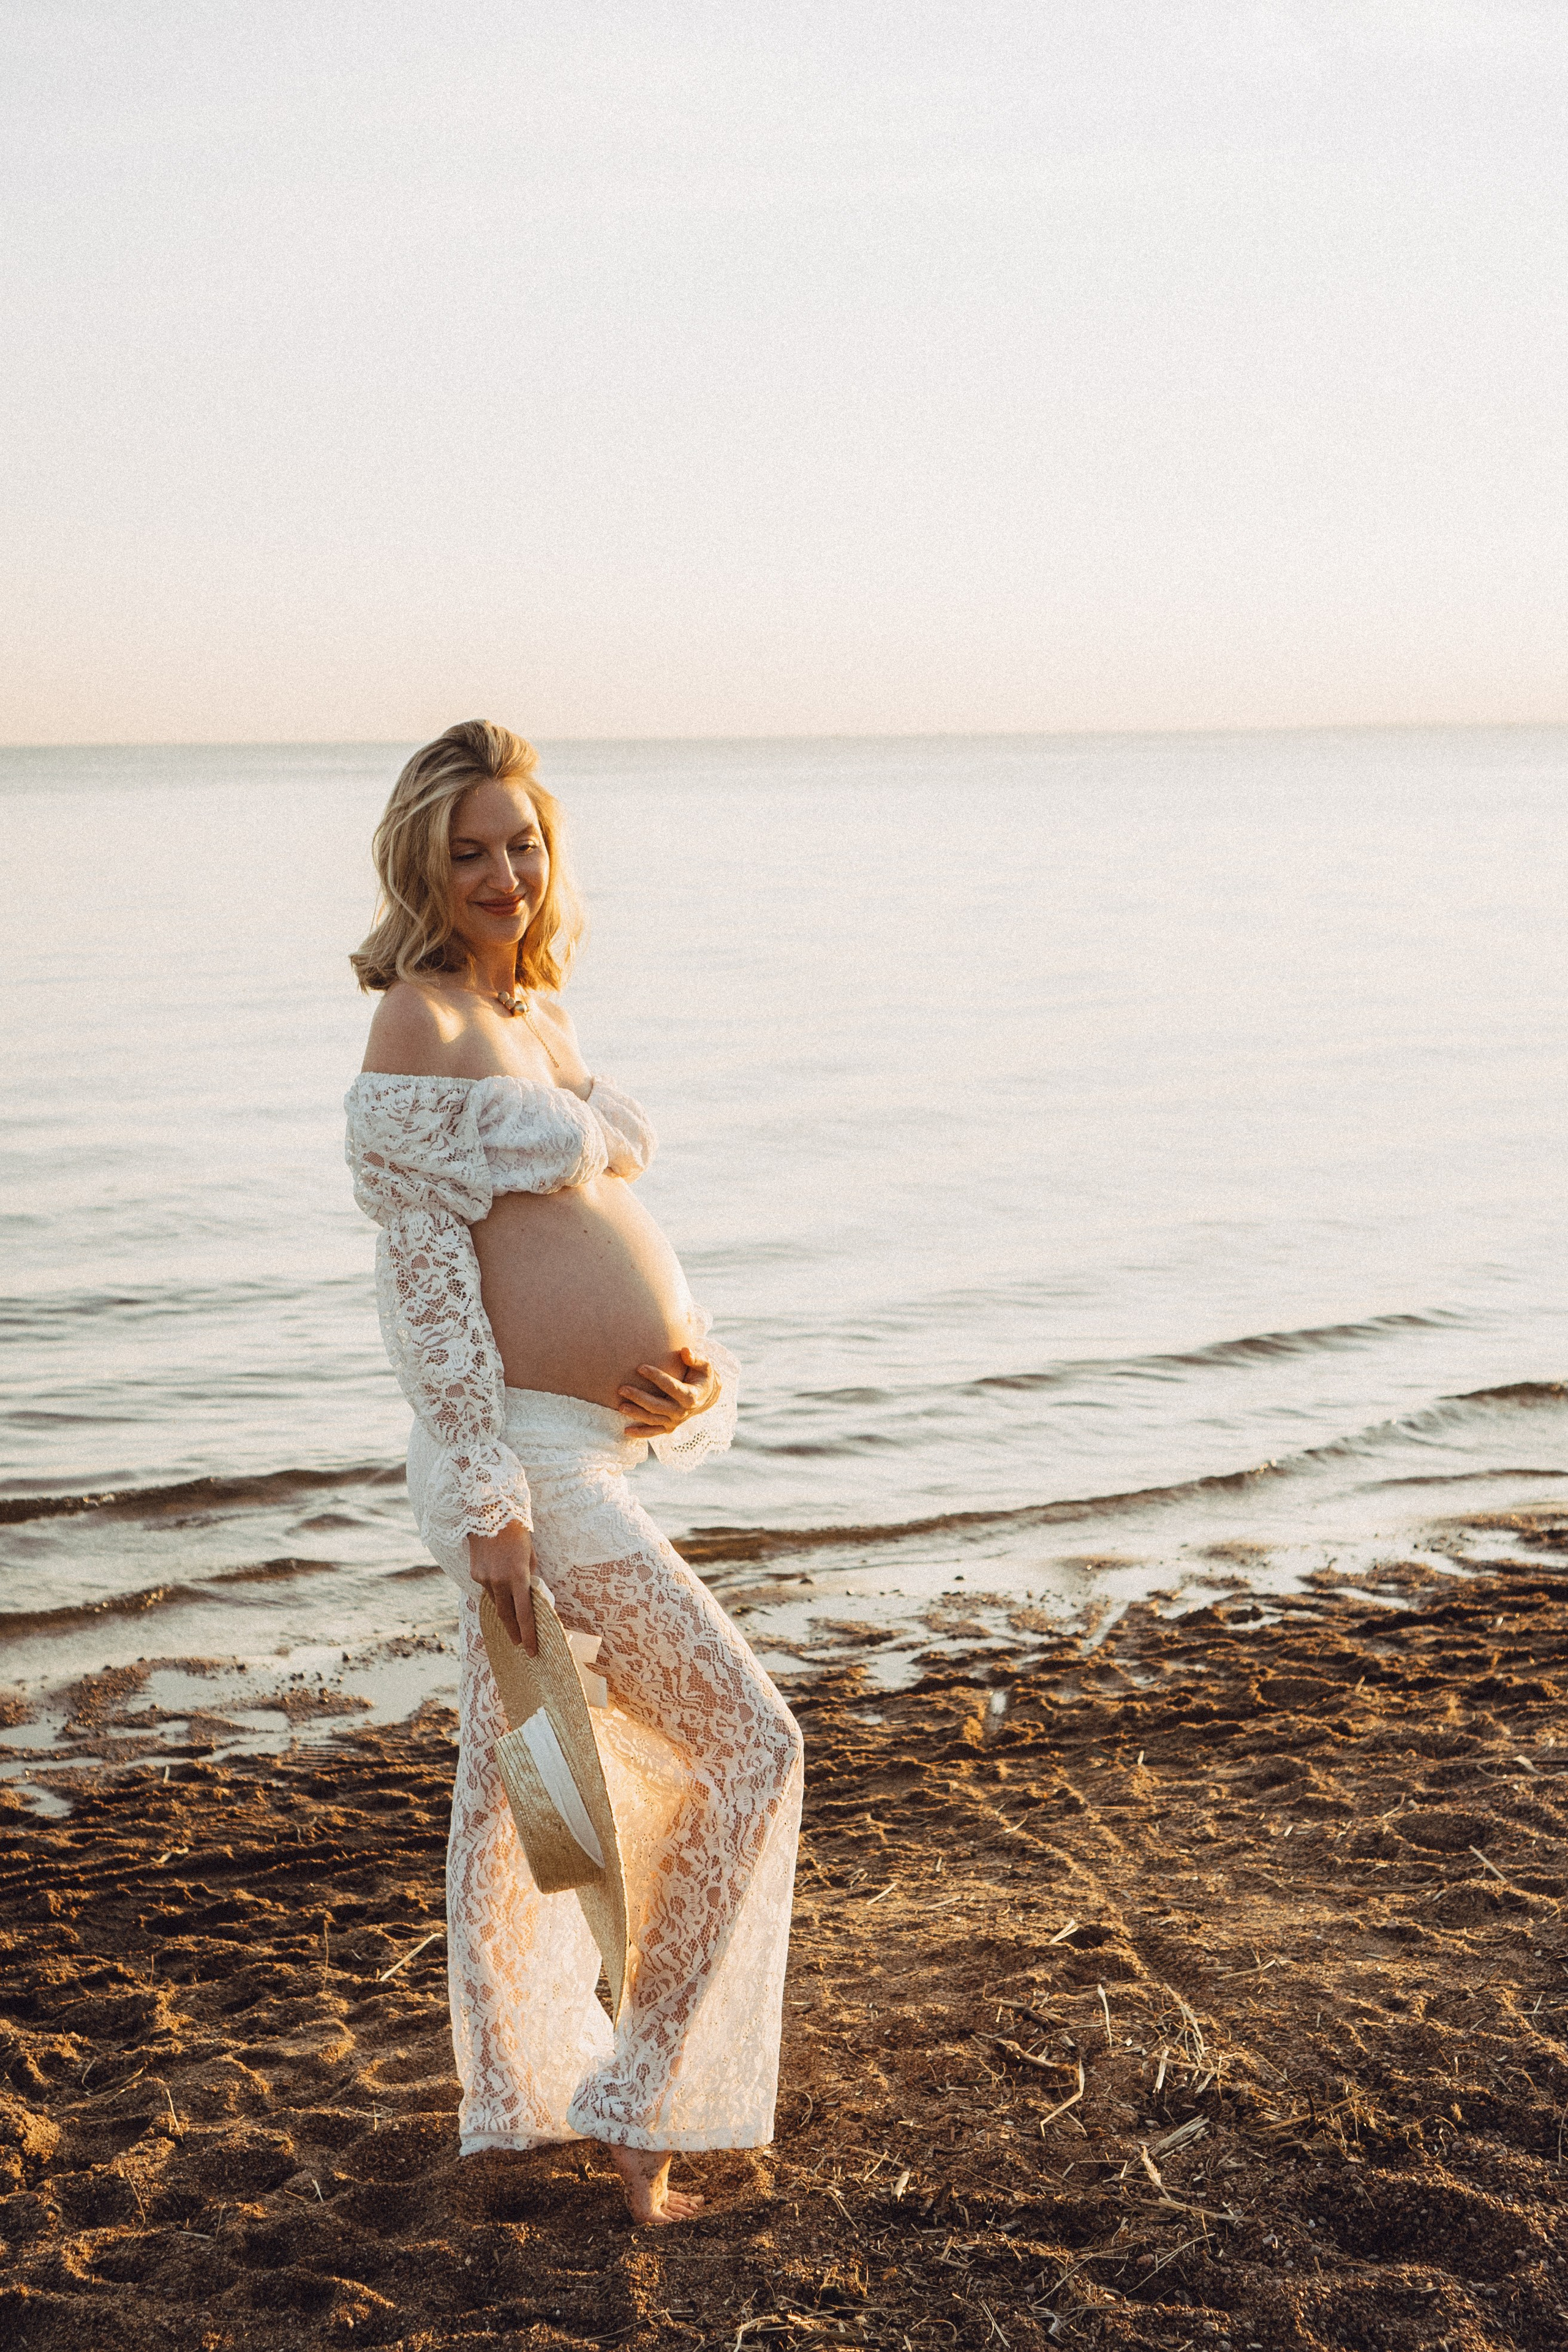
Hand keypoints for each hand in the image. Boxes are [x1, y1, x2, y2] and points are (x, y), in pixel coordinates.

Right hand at [468, 1519, 537, 1651]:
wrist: (489, 1514)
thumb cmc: (517, 1533)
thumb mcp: (531, 1555)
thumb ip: (530, 1576)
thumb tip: (530, 1593)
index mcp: (518, 1577)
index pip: (524, 1614)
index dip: (528, 1635)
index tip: (531, 1650)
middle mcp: (499, 1581)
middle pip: (506, 1615)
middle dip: (514, 1632)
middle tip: (520, 1644)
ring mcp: (484, 1578)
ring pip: (496, 1601)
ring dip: (504, 1607)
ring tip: (510, 1607)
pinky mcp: (474, 1574)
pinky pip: (486, 1588)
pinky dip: (494, 1588)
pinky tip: (497, 1578)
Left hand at [617, 1345, 720, 1436]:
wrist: (706, 1396)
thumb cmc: (702, 1376)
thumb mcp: (705, 1366)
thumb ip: (696, 1358)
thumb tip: (685, 1350)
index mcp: (691, 1396)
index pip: (671, 1387)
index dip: (656, 1377)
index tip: (640, 1367)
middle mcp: (682, 1412)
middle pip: (657, 1406)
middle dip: (639, 1398)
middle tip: (622, 1389)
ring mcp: (675, 1421)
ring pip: (653, 1419)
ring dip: (636, 1413)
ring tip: (620, 1406)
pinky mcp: (669, 1427)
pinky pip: (653, 1432)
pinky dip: (640, 1433)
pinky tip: (626, 1431)